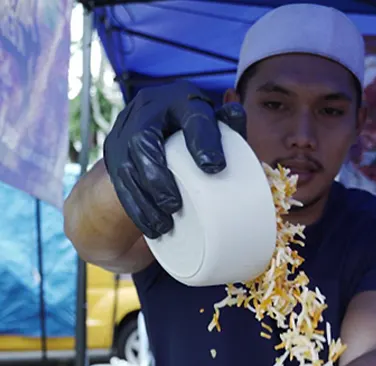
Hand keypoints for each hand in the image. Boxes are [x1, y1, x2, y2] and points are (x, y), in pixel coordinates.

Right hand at [103, 83, 246, 237]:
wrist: (148, 129)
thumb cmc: (190, 129)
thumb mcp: (209, 123)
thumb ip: (226, 124)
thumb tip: (235, 116)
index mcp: (177, 100)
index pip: (190, 115)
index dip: (202, 140)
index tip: (215, 167)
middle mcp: (145, 112)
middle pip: (142, 141)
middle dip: (158, 176)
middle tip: (175, 205)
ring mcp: (124, 134)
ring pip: (127, 168)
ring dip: (145, 201)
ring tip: (165, 224)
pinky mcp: (113, 158)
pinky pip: (120, 186)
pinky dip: (137, 210)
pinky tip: (152, 228)